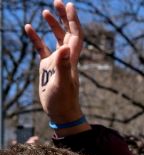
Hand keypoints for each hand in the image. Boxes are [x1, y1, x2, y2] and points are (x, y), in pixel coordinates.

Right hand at [24, 1, 87, 134]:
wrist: (61, 113)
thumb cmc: (64, 101)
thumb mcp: (62, 83)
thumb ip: (64, 66)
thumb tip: (65, 48)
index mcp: (72, 59)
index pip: (75, 35)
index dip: (73, 20)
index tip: (69, 6)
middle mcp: (66, 58)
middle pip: (68, 33)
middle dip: (64, 17)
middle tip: (57, 2)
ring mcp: (57, 62)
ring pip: (56, 39)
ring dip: (52, 25)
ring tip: (45, 11)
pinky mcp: (47, 67)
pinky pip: (42, 49)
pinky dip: (36, 38)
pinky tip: (28, 28)